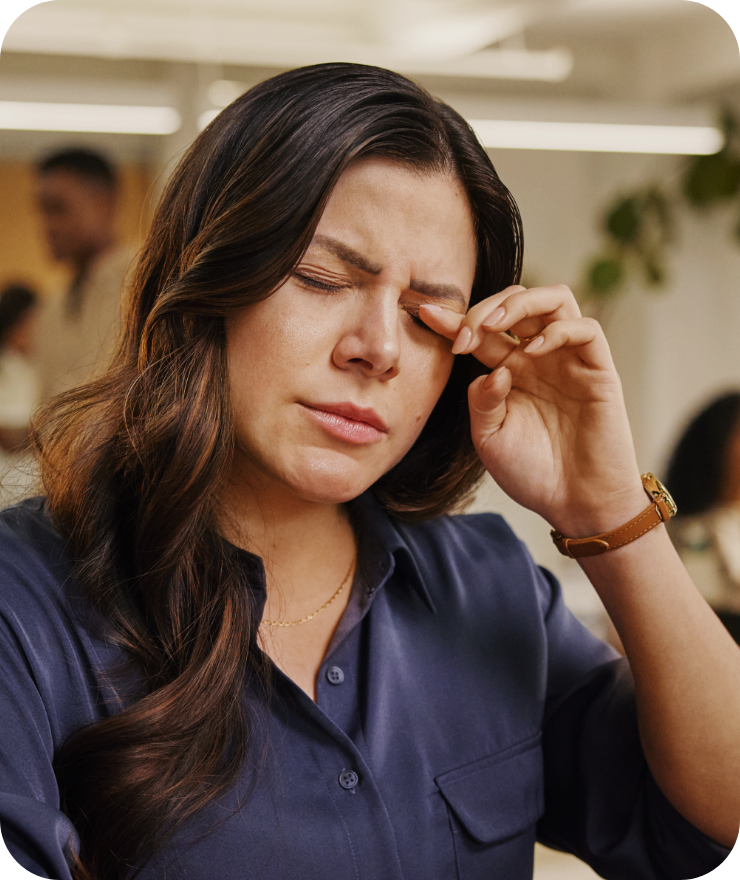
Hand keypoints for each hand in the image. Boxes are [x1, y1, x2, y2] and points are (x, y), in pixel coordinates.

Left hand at [419, 285, 645, 535]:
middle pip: (515, 302)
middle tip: (463, 335)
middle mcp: (538, 358)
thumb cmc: (531, 473)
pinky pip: (586, 329)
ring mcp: (569, 361)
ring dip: (519, 303)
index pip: (481, 332)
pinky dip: (558, 330)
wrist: (574, 504)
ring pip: (554, 299)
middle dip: (483, 309)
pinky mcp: (598, 371)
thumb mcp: (489, 438)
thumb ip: (481, 401)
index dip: (453, 319)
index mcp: (509, 370)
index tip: (424, 312)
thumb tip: (490, 369)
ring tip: (493, 326)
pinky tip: (533, 350)